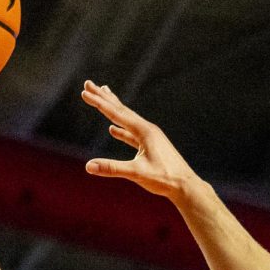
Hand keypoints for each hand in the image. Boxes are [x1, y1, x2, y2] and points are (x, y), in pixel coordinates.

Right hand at [81, 82, 199, 200]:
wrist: (186, 186)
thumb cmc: (165, 179)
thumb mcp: (137, 173)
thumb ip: (112, 168)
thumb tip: (89, 166)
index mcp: (144, 131)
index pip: (116, 114)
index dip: (99, 103)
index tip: (84, 91)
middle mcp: (147, 129)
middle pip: (121, 110)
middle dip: (103, 97)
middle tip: (89, 84)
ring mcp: (150, 137)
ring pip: (127, 119)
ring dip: (113, 108)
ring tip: (103, 96)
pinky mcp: (151, 146)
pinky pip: (131, 134)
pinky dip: (121, 130)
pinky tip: (113, 129)